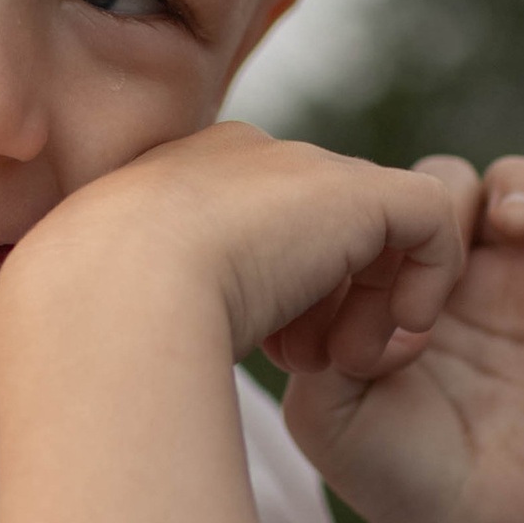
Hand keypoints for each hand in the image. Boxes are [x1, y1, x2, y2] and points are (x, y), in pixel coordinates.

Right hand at [5, 122, 470, 383]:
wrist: (112, 290)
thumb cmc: (90, 320)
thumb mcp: (112, 307)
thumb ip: (145, 302)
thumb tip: (130, 345)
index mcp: (183, 181)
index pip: (259, 227)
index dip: (277, 296)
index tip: (263, 352)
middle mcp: (247, 159)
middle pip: (322, 229)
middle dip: (328, 303)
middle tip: (305, 363)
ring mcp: (304, 168)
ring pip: (377, 229)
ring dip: (370, 306)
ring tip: (340, 363)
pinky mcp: (360, 190)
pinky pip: (433, 223)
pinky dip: (424, 287)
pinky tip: (377, 344)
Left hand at [276, 156, 523, 522]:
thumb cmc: (388, 470)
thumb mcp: (324, 412)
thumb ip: (320, 340)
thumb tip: (360, 286)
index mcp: (387, 281)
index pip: (383, 203)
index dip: (379, 220)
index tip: (371, 283)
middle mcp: (453, 272)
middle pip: (449, 180)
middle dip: (442, 195)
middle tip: (438, 247)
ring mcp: (518, 285)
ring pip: (522, 185)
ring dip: (518, 187)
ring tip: (510, 226)